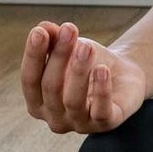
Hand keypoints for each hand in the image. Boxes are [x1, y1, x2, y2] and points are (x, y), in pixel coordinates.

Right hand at [21, 19, 146, 135]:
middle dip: (59, 57)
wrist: (122, 76)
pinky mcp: (106, 124)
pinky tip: (102, 70)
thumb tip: (42, 27)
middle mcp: (55, 118)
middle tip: (69, 30)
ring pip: (73, 101)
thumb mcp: (69, 49)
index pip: (29, 80)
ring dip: (78, 71)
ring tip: (86, 47)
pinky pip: (100, 111)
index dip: (33, 56)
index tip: (39, 32)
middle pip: (51, 88)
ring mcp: (80, 124)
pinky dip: (101, 91)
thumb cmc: (88, 64)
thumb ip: (53, 39)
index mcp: (38, 102)